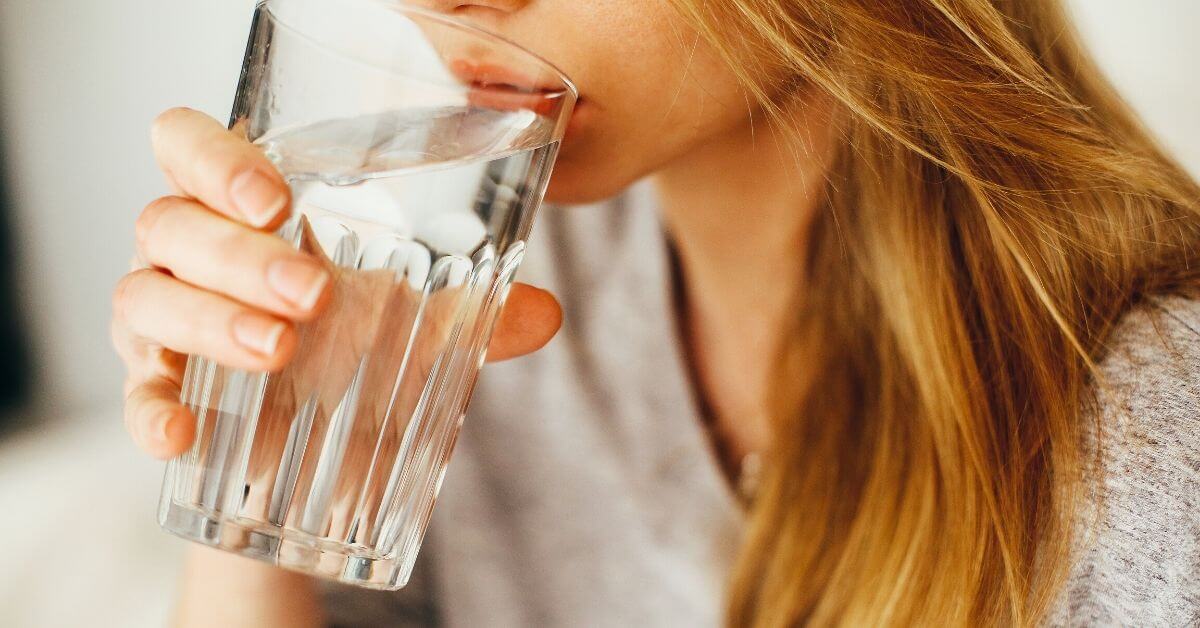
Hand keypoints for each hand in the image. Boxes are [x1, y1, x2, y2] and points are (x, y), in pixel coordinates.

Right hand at [112, 107, 561, 459]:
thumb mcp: (413, 324)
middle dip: (239, 254)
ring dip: (210, 319)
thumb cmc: (352, 348)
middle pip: (170, 221)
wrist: (316, 447)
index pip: (188, 145)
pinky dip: (151, 409)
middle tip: (313, 293)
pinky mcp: (157, 388)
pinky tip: (181, 433)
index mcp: (242, 210)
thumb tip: (547, 314)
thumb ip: (472, 313)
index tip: (277, 199)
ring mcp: (162, 318)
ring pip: (145, 295)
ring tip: (280, 350)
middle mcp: (189, 252)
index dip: (215, 158)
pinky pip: (134, 392)